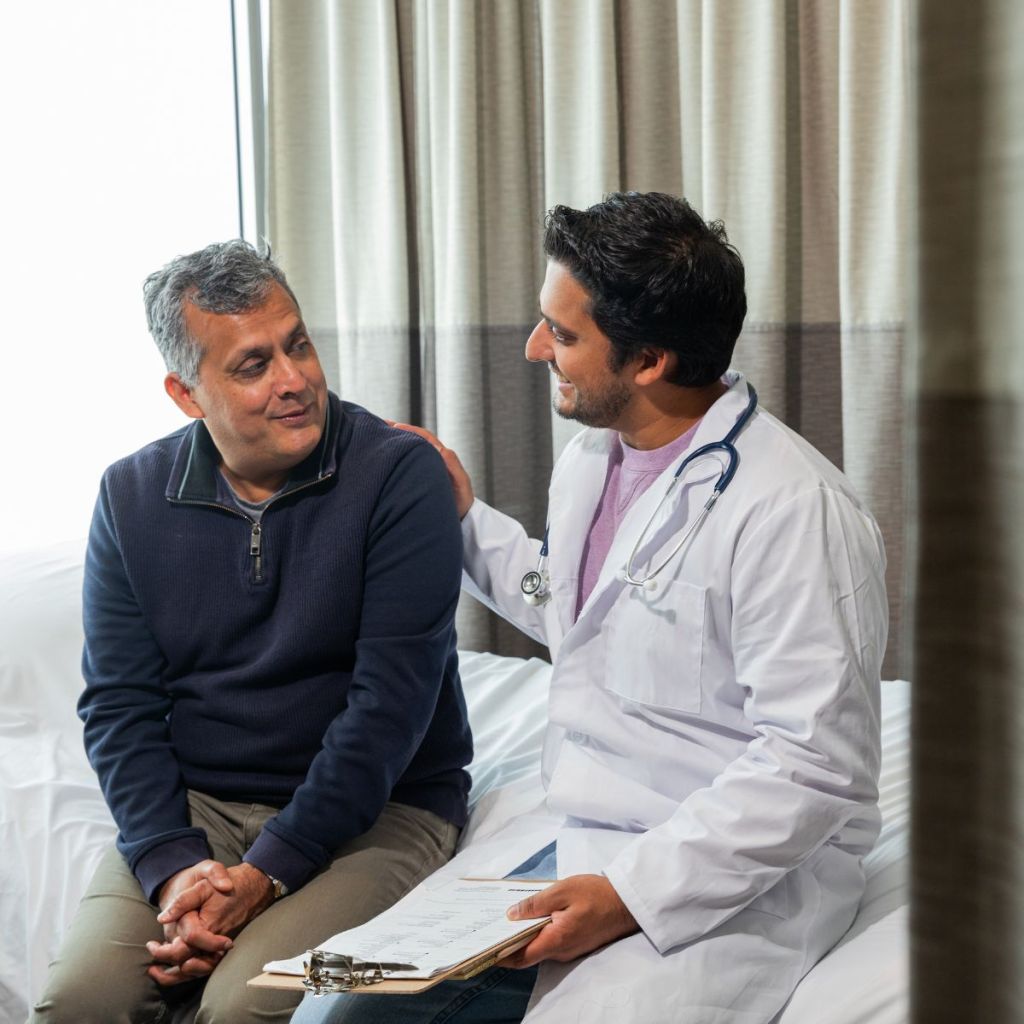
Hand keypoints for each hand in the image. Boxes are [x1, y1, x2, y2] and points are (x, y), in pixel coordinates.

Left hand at [147, 863, 273, 985]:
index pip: (186, 944)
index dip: (165, 949)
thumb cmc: (226, 884)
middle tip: (151, 951)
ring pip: (197, 969)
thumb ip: (183, 901)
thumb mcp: (204, 884)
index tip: (150, 944)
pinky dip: (190, 972)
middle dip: (166, 960)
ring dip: (175, 975)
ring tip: (156, 971)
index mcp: (209, 925)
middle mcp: (215, 939)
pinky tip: (176, 969)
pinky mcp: (222, 947)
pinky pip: (205, 966)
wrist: (253, 886)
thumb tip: (162, 918)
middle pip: (188, 961)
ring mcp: (220, 945)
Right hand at [387, 421, 474, 518]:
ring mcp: (424, 469)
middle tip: (379, 426)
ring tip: (377, 437)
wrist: (461, 518)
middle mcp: (433, 459)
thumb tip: (441, 449)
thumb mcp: (461, 485)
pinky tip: (382, 459)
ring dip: (394, 443)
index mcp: (442, 457)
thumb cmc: (462, 503)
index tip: (395, 427)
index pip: (424, 438)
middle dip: (397, 432)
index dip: (410, 430)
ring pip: (408, 451)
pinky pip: (405, 464)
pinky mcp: (418, 479)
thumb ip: (453, 467)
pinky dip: (394, 458)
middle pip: (413, 440)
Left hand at [500, 874, 638, 967]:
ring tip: (507, 918)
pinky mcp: (575, 943)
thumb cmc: (596, 894)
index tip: (484, 947)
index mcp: (555, 940)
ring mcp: (569, 950)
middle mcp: (560, 951)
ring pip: (539, 947)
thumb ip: (536, 904)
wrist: (626, 903)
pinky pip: (551, 942)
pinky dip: (537, 933)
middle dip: (508, 943)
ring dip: (523, 936)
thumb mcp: (562, 890)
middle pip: (528, 953)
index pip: (520, 957)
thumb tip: (511, 915)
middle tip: (491, 926)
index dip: (500, 954)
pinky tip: (532, 917)